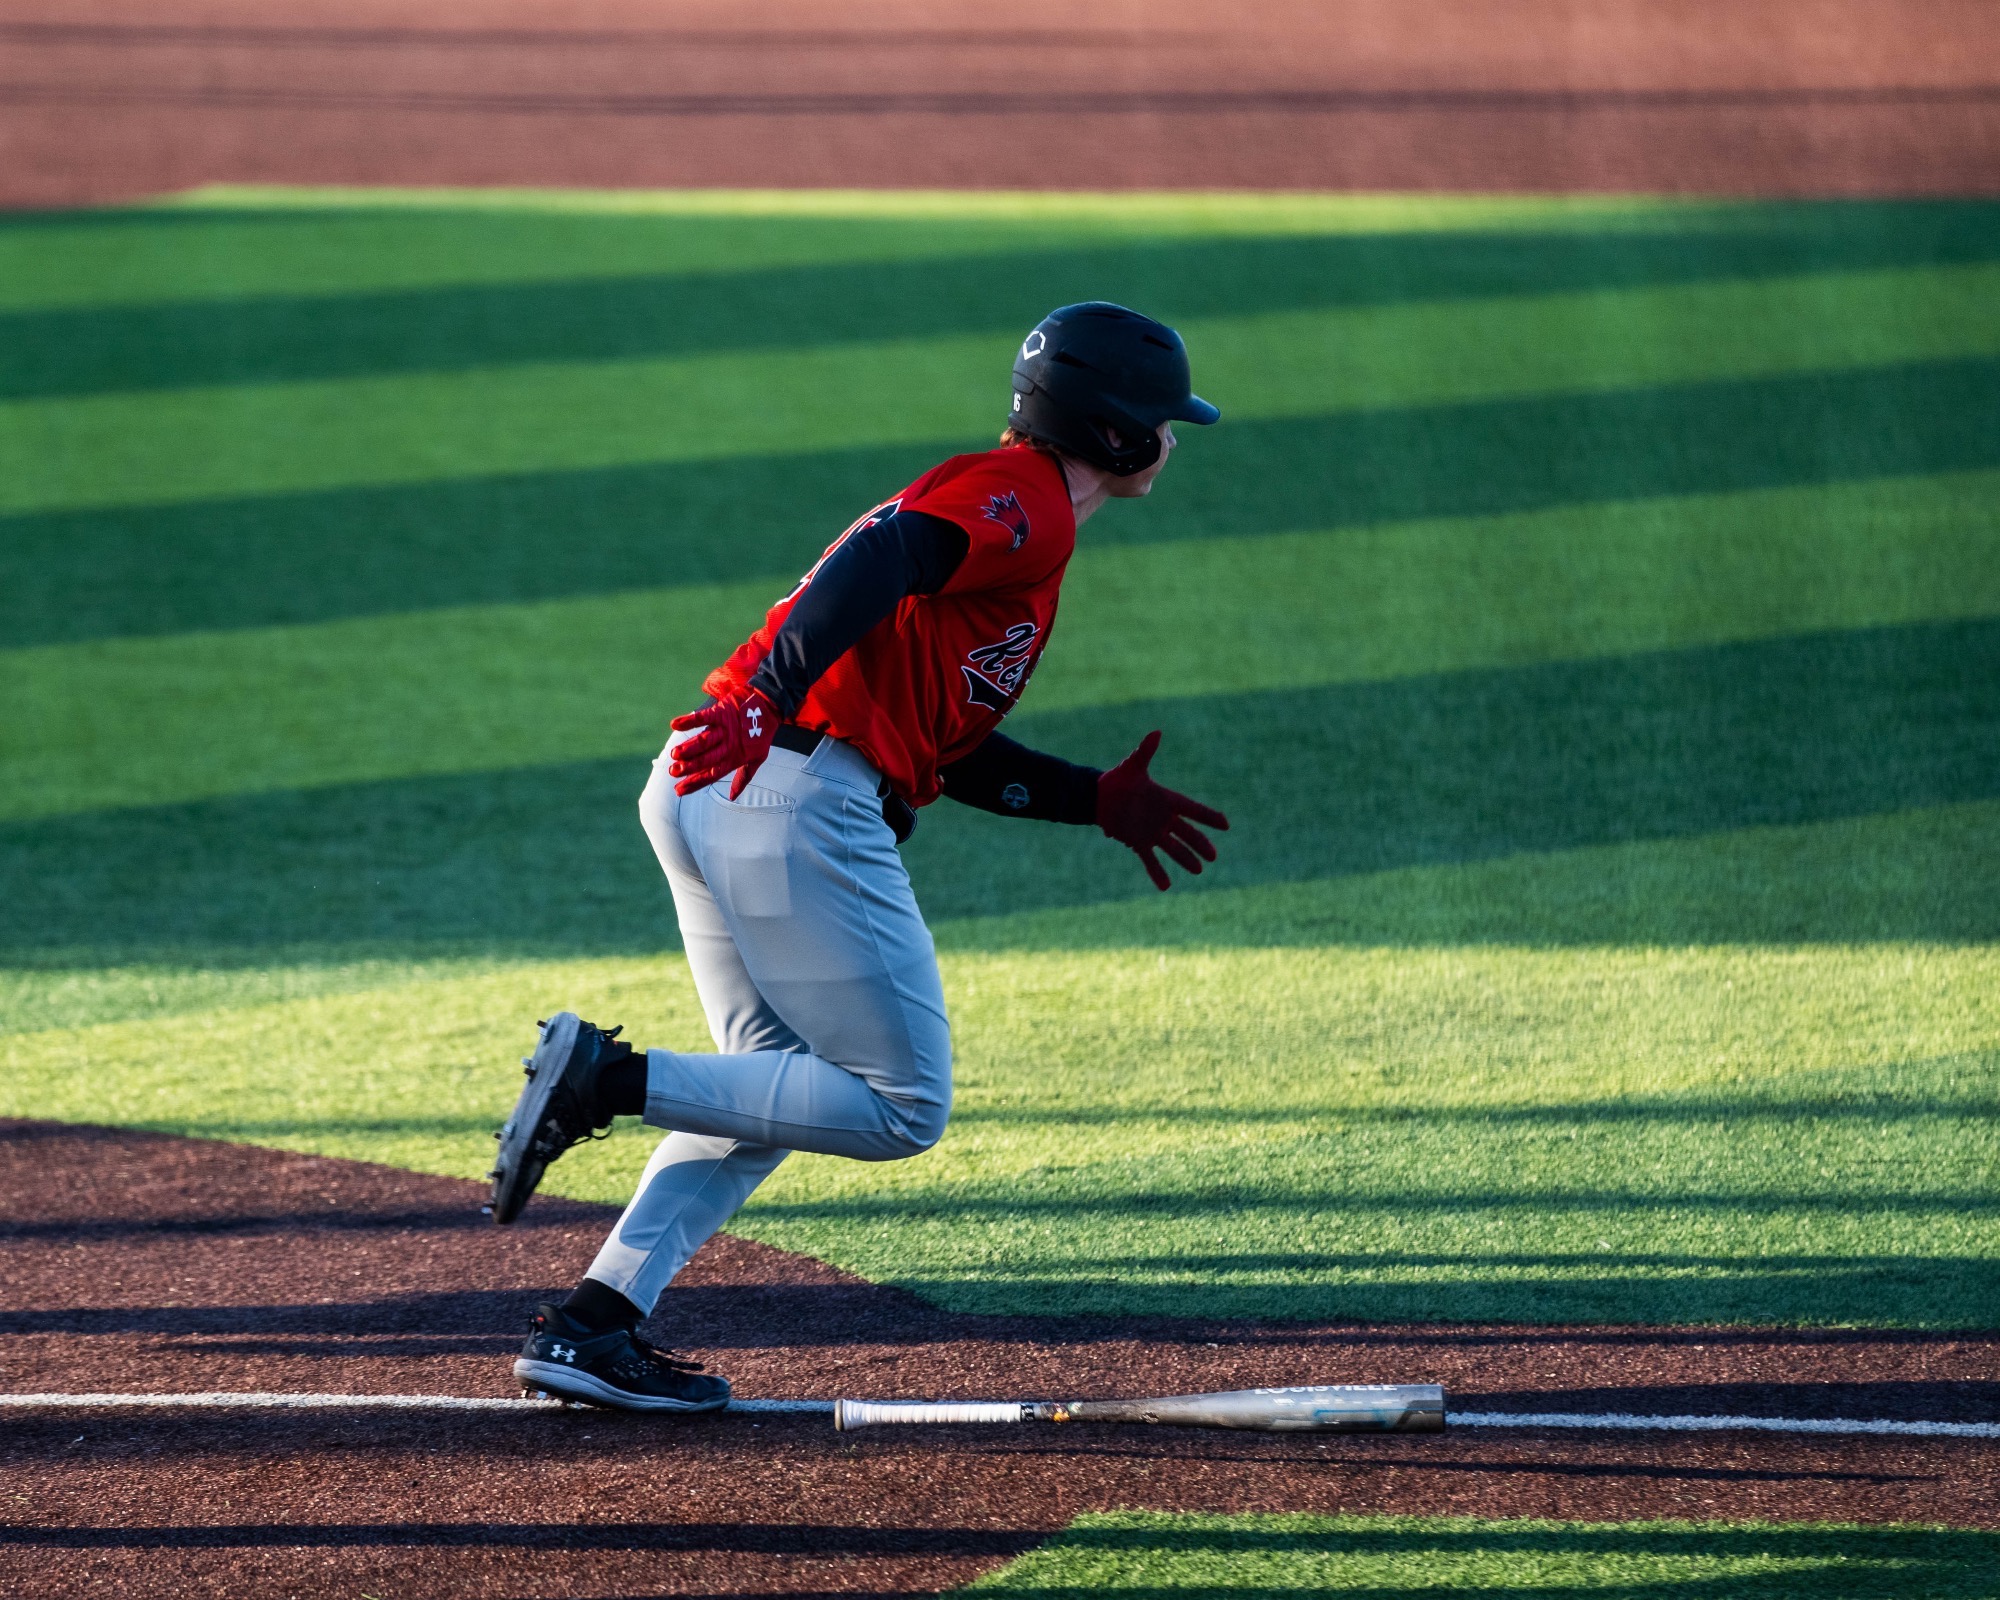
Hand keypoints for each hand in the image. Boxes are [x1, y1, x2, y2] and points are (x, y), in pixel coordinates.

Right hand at [667, 688, 779, 797]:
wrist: (770, 706)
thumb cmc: (761, 735)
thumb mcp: (757, 758)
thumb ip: (743, 778)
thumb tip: (733, 797)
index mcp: (736, 758)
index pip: (713, 774)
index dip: (696, 783)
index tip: (678, 790)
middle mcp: (730, 745)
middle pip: (707, 759)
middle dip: (689, 767)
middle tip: (673, 772)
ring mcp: (725, 728)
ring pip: (705, 740)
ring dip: (689, 748)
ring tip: (675, 755)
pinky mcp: (722, 711)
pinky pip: (704, 717)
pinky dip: (690, 720)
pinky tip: (675, 724)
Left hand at [1096, 730, 1228, 890]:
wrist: (1097, 796)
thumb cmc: (1117, 779)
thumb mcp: (1133, 766)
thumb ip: (1145, 751)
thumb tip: (1156, 732)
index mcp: (1166, 799)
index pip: (1192, 809)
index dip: (1209, 817)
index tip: (1226, 824)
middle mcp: (1162, 818)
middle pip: (1187, 833)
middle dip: (1200, 844)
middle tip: (1214, 856)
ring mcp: (1151, 832)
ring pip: (1173, 848)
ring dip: (1184, 859)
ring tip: (1199, 870)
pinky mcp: (1137, 842)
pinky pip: (1150, 860)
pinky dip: (1157, 872)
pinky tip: (1166, 886)